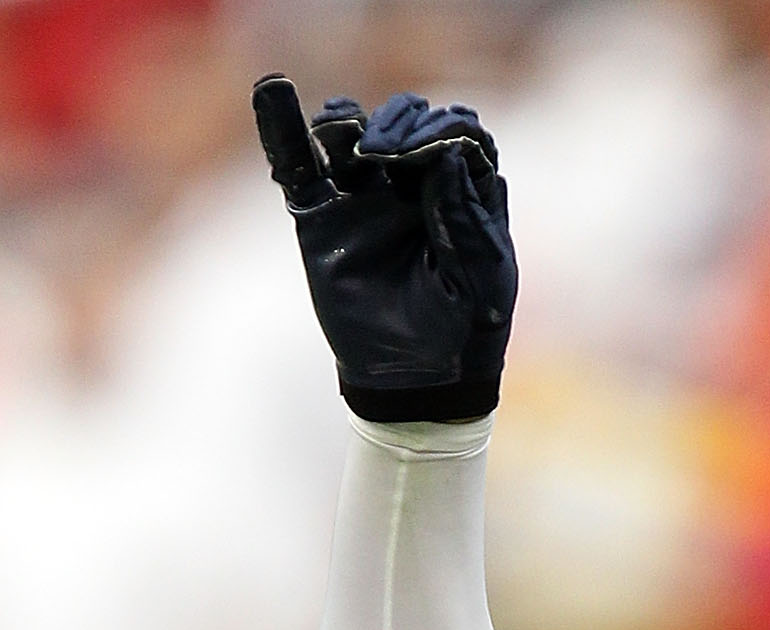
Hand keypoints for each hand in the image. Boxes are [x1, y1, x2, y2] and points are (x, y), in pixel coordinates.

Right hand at [253, 76, 516, 421]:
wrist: (414, 381)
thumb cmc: (462, 332)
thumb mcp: (479, 280)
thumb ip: (465, 217)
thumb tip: (451, 151)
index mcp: (460, 195)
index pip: (457, 136)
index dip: (444, 131)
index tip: (431, 152)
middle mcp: (412, 187)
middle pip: (403, 124)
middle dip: (397, 126)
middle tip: (387, 154)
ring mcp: (364, 198)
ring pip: (351, 135)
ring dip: (348, 122)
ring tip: (349, 140)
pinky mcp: (322, 218)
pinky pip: (297, 165)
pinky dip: (282, 128)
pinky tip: (272, 91)